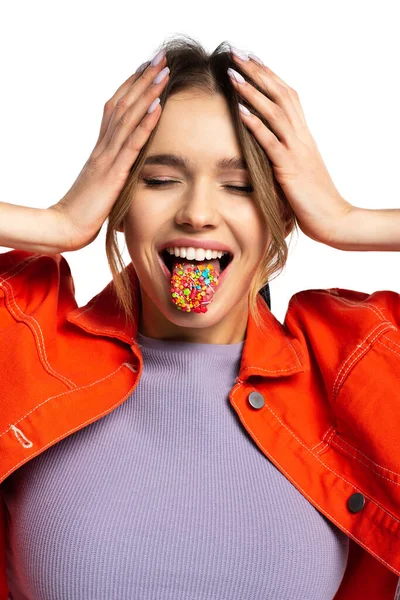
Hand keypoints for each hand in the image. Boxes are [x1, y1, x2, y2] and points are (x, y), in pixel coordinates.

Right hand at [49, 53, 168, 251]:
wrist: (66, 226)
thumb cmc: (84, 210)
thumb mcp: (102, 184)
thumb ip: (113, 171)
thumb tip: (125, 166)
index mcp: (101, 149)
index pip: (115, 109)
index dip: (131, 87)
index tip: (147, 68)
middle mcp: (104, 147)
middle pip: (123, 104)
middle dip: (143, 79)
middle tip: (160, 57)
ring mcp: (107, 158)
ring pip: (128, 117)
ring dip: (147, 92)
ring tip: (164, 72)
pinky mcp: (114, 173)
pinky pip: (132, 143)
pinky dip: (146, 123)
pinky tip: (159, 106)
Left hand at [227, 49, 352, 246]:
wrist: (333, 219)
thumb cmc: (313, 200)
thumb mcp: (297, 171)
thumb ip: (283, 155)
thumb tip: (263, 150)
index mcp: (303, 136)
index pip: (287, 96)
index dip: (268, 76)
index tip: (249, 60)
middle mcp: (302, 137)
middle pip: (280, 94)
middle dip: (257, 72)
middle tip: (236, 53)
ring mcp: (297, 151)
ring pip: (275, 112)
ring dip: (252, 92)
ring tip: (232, 75)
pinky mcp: (290, 168)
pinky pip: (271, 141)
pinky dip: (255, 124)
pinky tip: (240, 111)